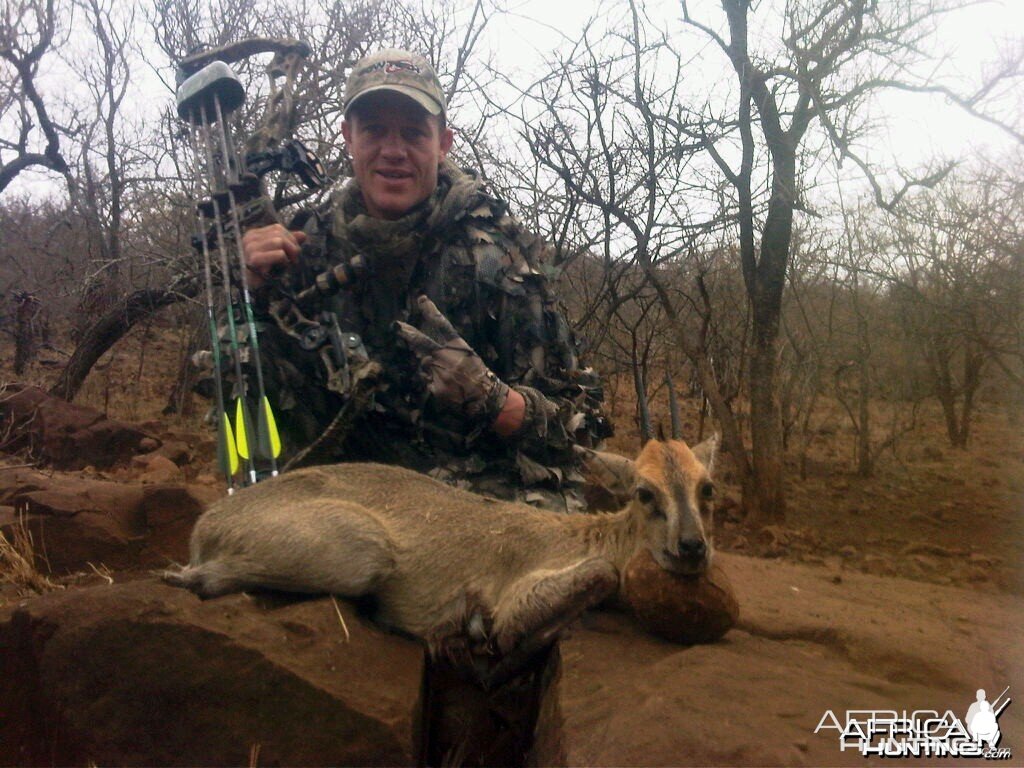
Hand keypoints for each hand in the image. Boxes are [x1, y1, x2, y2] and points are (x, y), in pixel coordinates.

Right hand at [241, 224, 306, 288]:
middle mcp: (250, 239)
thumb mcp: (276, 254)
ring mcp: (251, 248)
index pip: (277, 228)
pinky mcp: (255, 260)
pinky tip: (280, 269)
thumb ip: (288, 243)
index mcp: (254, 235)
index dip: (290, 239)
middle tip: (294, 260)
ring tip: (287, 264)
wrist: (250, 287)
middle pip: (279, 234)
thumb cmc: (263, 270)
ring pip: (280, 241)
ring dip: (288, 254)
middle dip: (292, 247)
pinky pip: (279, 254)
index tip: (293, 253)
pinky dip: (284, 261)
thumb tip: (303, 235)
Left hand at [395, 295, 510, 422]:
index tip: (421, 299)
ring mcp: (439, 372)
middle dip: (408, 333)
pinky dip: (433, 383)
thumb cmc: (478, 373)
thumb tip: (424, 353)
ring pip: (424, 366)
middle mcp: (446, 357)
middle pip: (423, 342)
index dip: (431, 311)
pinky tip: (447, 387)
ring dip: (430, 369)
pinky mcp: (435, 387)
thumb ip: (447, 351)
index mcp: (457, 346)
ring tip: (447, 376)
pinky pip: (427, 382)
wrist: (485, 396)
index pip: (442, 325)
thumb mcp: (468, 355)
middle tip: (397, 326)